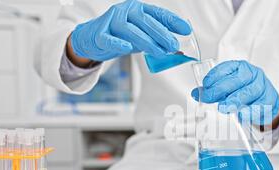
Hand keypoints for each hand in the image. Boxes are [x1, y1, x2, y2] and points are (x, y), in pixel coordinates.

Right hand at [70, 0, 191, 62]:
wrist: (92, 39)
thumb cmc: (121, 35)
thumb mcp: (141, 34)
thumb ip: (156, 39)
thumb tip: (177, 49)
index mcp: (138, 9)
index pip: (158, 13)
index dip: (172, 21)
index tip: (186, 30)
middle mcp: (126, 11)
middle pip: (145, 21)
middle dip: (162, 34)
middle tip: (173, 45)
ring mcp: (111, 21)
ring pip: (130, 30)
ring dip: (146, 41)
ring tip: (160, 52)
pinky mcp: (99, 34)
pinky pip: (108, 38)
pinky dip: (118, 43)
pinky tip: (128, 48)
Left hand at [191, 61, 278, 126]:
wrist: (267, 101)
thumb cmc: (246, 92)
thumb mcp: (230, 88)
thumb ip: (214, 89)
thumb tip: (197, 94)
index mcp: (241, 67)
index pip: (227, 68)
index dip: (214, 76)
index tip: (205, 84)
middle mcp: (253, 74)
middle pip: (237, 80)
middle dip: (220, 89)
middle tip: (209, 97)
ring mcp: (262, 87)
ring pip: (249, 92)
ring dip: (235, 100)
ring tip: (223, 107)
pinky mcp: (269, 101)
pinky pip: (259, 106)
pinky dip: (249, 112)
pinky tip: (241, 115)